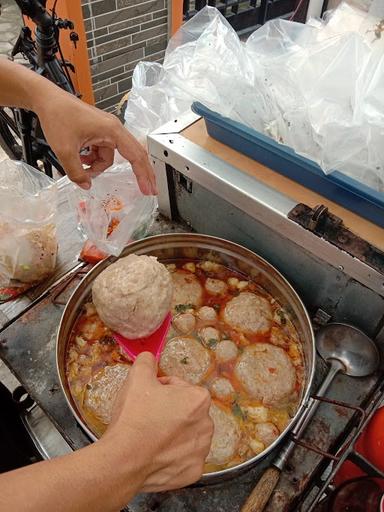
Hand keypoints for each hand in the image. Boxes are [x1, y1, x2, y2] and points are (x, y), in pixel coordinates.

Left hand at [35, 89, 156, 194]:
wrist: (47, 100)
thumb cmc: (58, 116)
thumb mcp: (65, 150)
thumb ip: (77, 172)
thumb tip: (86, 185)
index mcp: (112, 130)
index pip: (135, 156)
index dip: (143, 174)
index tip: (149, 189)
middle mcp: (114, 130)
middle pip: (133, 156)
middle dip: (137, 173)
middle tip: (146, 190)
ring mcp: (107, 131)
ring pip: (110, 158)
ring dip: (98, 166)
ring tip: (82, 166)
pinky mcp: (99, 133)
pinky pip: (102, 153)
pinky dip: (93, 160)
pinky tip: (81, 158)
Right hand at [102, 352, 213, 491]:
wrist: (123, 460)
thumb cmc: (134, 418)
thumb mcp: (137, 377)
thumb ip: (147, 361)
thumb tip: (149, 358)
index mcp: (199, 399)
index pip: (179, 387)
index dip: (161, 389)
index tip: (149, 397)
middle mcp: (207, 425)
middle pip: (186, 411)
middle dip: (169, 411)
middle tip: (147, 416)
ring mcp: (201, 451)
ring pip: (186, 435)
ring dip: (172, 434)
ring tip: (150, 436)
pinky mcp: (193, 473)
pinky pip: (183, 459)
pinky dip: (171, 457)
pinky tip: (155, 454)